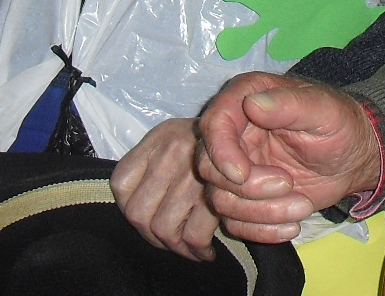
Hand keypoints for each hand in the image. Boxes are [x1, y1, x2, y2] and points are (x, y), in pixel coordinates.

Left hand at [111, 118, 219, 260]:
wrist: (262, 134)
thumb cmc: (219, 145)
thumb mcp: (183, 138)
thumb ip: (155, 164)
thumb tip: (139, 214)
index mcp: (160, 136)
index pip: (121, 184)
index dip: (131, 209)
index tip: (148, 220)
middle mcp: (173, 149)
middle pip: (139, 214)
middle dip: (153, 236)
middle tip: (172, 241)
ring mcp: (195, 171)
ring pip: (164, 228)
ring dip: (176, 247)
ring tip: (188, 248)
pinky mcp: (216, 193)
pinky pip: (193, 234)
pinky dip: (197, 250)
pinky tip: (205, 250)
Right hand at [195, 71, 381, 242]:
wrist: (352, 158)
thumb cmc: (339, 125)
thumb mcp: (323, 110)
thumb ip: (289, 104)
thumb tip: (253, 103)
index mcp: (247, 98)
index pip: (214, 124)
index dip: (221, 152)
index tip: (242, 174)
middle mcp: (235, 133)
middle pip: (209, 167)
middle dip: (247, 187)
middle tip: (287, 184)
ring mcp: (237, 167)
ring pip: (222, 199)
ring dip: (260, 212)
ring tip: (301, 206)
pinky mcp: (244, 197)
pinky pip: (234, 223)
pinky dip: (262, 230)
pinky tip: (292, 225)